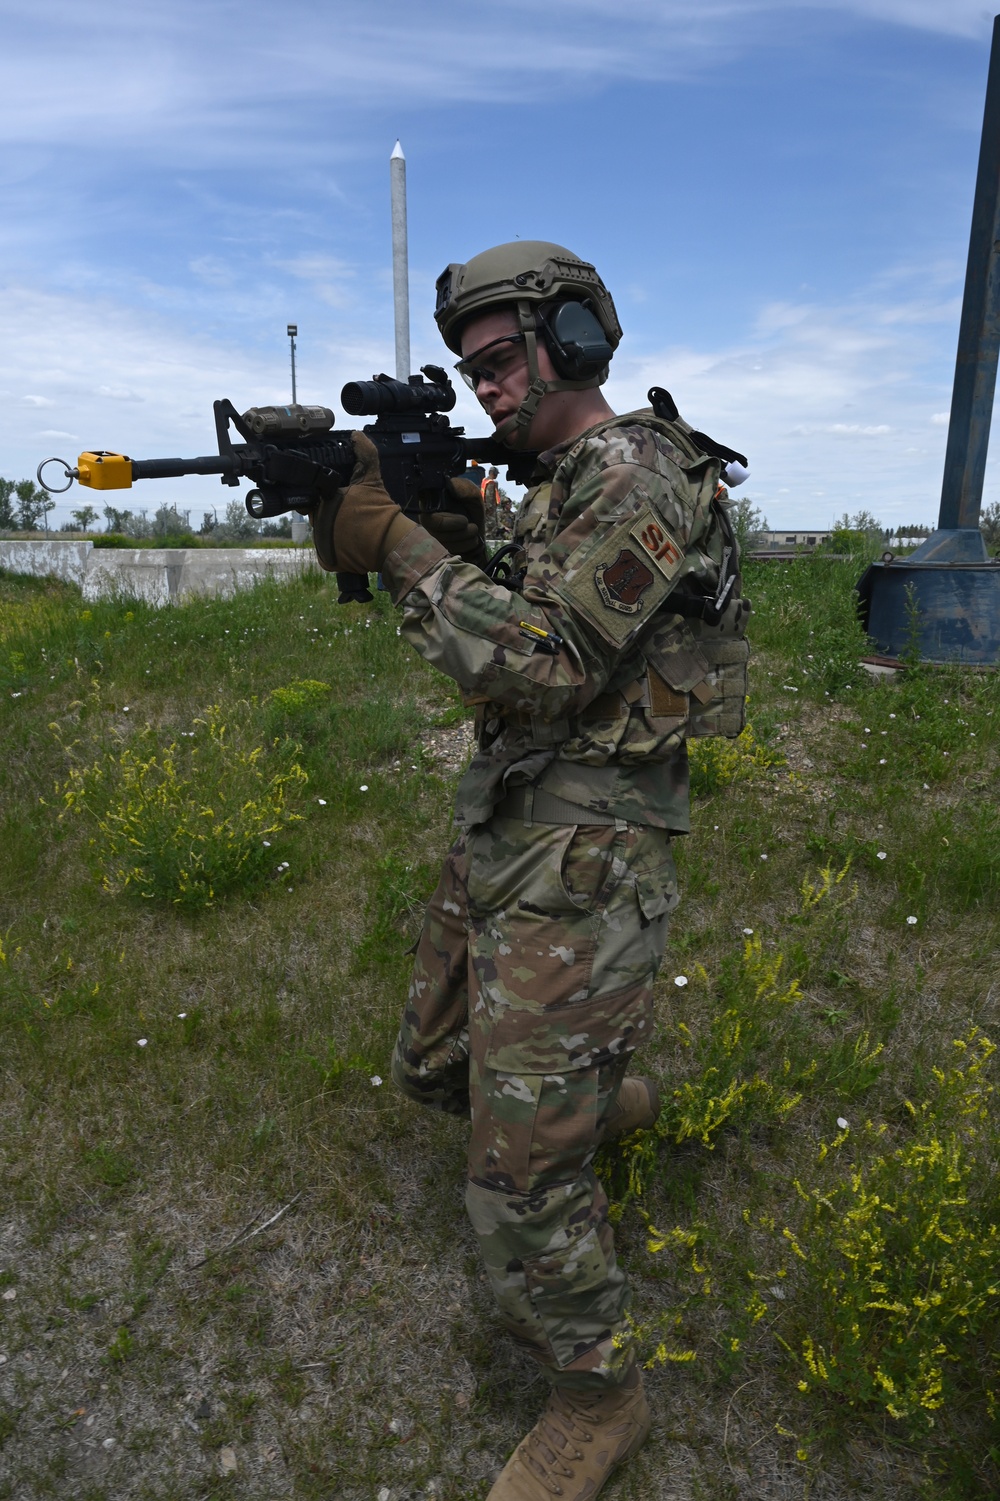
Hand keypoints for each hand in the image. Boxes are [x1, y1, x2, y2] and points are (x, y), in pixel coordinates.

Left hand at [310, 432, 413, 572]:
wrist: (390, 544)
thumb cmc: (380, 512)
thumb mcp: (372, 479)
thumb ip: (365, 454)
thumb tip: (357, 435)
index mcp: (323, 502)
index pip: (310, 496)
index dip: (317, 495)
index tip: (328, 496)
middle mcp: (318, 523)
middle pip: (314, 514)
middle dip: (326, 512)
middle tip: (345, 513)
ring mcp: (321, 543)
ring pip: (320, 532)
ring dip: (330, 529)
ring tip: (350, 527)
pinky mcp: (327, 559)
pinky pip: (326, 552)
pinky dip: (335, 547)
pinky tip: (349, 541)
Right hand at [420, 476, 488, 568]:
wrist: (477, 520)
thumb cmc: (469, 503)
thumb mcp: (468, 491)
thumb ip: (460, 488)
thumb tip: (451, 486)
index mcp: (429, 507)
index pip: (429, 520)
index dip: (447, 524)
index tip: (464, 521)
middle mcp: (427, 524)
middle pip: (436, 536)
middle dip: (459, 534)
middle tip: (474, 528)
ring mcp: (432, 538)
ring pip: (443, 547)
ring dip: (463, 542)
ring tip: (475, 535)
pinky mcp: (440, 550)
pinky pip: (448, 555)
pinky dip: (463, 551)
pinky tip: (472, 544)